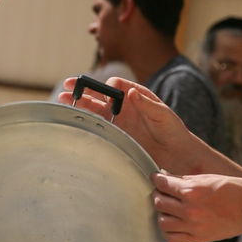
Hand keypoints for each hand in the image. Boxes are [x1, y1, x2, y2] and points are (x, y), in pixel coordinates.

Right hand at [61, 76, 204, 173]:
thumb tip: (130, 93)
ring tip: (63, 99)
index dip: (107, 87)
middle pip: (100, 94)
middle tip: (67, 86)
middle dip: (83, 89)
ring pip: (94, 109)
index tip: (106, 97)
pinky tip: (74, 120)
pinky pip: (98, 127)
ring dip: (79, 103)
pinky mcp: (116, 136)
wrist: (178, 156)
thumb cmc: (175, 131)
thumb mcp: (164, 115)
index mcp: (136, 95)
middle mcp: (125, 106)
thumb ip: (148, 104)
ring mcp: (119, 121)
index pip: (115, 85)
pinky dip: (86, 122)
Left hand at [152, 171, 241, 241]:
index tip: (156, 177)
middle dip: (158, 194)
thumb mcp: (209, 178)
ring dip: (162, 213)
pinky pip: (173, 239)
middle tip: (163, 191)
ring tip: (168, 208)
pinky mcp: (198, 238)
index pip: (163, 184)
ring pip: (162, 221)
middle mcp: (190, 209)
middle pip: (159, 202)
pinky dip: (168, 231)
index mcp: (192, 191)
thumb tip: (168, 178)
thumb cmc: (235, 190)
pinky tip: (173, 224)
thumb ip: (186, 180)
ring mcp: (193, 226)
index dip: (157, 179)